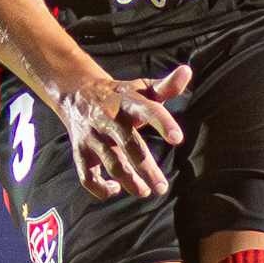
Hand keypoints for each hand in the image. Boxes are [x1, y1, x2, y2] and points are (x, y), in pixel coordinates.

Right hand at [60, 64, 189, 197]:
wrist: (76, 93)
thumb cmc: (118, 95)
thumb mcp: (141, 88)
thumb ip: (166, 86)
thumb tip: (187, 71)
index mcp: (127, 102)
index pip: (148, 110)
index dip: (163, 123)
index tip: (177, 139)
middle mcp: (109, 119)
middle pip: (130, 145)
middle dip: (146, 168)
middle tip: (162, 187)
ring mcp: (93, 137)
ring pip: (111, 163)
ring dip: (129, 181)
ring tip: (145, 191)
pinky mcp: (81, 152)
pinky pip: (87, 176)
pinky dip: (100, 189)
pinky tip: (116, 190)